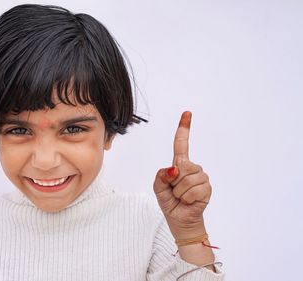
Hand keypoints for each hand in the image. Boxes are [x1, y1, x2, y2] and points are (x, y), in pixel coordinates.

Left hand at [153, 111, 211, 238]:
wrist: (180, 220)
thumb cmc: (170, 202)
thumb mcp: (158, 188)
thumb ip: (161, 176)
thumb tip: (174, 169)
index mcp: (179, 165)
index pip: (181, 144)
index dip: (184, 128)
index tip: (187, 113)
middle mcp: (192, 168)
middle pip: (181, 166)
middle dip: (173, 182)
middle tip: (175, 192)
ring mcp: (201, 177)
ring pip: (187, 179)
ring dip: (180, 192)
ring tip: (182, 197)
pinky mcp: (207, 188)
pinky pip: (194, 190)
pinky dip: (187, 198)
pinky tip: (189, 201)